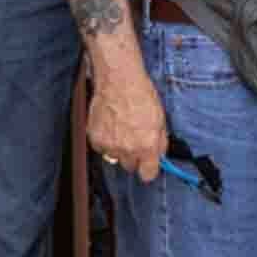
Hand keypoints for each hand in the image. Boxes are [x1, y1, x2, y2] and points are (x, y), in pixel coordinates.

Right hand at [84, 48, 168, 184]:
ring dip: (119, 149)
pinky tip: (111, 126)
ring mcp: (109, 145)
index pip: (148, 175)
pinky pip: (102, 149)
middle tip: (135, 140)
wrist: (118, 81)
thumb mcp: (161, 120)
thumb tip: (159, 156)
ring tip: (122, 129)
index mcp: (146, 146)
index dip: (149, 169)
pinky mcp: (95, 139)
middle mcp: (127, 149)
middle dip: (134, 157)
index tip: (148, 165)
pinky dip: (106, 141)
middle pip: (130, 167)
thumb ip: (160, 143)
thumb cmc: (141, 96)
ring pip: (115, 158)